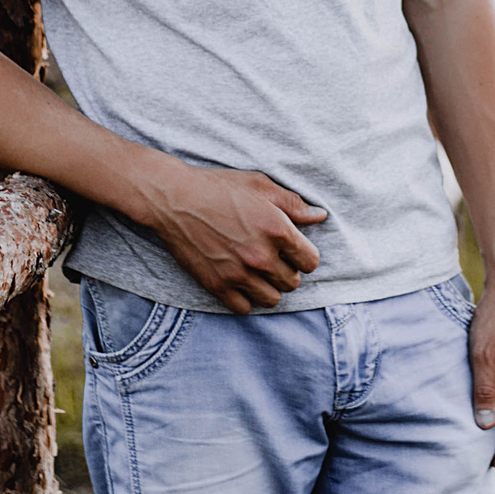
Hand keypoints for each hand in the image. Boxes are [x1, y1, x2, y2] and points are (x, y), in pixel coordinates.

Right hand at [142, 165, 325, 313]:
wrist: (175, 199)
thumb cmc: (219, 187)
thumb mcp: (260, 185)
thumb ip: (293, 204)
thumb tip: (320, 216)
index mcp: (278, 230)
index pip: (311, 261)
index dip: (304, 256)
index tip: (293, 250)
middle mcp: (261, 256)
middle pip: (292, 282)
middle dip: (286, 271)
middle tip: (272, 258)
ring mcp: (238, 274)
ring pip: (271, 299)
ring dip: (268, 287)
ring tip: (258, 272)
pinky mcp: (217, 285)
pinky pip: (244, 308)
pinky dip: (245, 299)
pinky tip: (240, 282)